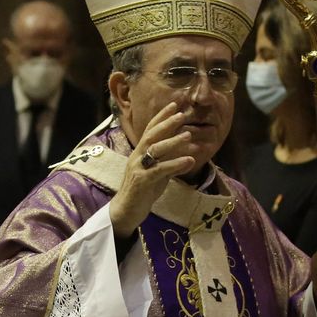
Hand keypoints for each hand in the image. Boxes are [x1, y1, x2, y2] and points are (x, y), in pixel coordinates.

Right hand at [108, 102, 200, 236]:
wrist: (127, 211)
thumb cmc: (143, 191)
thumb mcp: (159, 175)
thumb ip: (170, 164)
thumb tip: (188, 156)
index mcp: (140, 152)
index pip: (150, 129)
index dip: (161, 116)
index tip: (174, 105)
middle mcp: (137, 156)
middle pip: (151, 135)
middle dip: (167, 123)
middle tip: (182, 114)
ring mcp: (138, 168)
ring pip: (155, 149)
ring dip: (173, 141)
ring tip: (189, 135)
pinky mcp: (142, 181)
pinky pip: (160, 169)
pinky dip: (176, 164)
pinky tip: (189, 161)